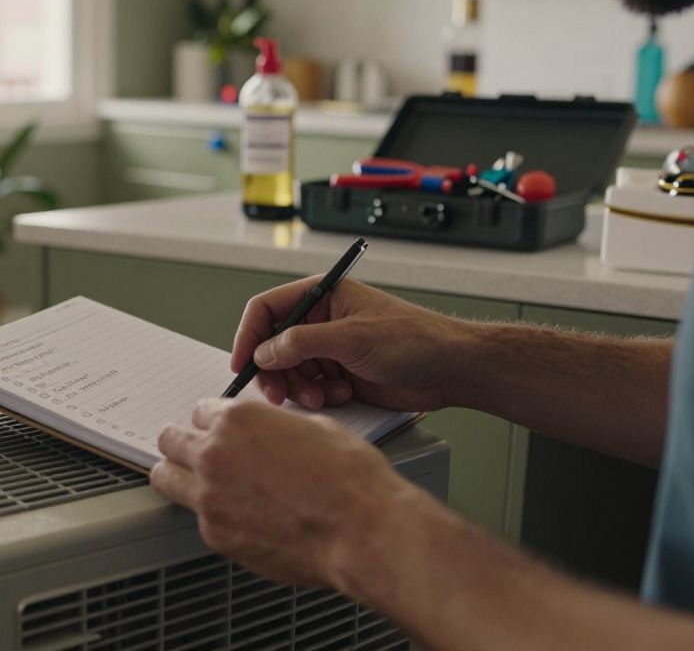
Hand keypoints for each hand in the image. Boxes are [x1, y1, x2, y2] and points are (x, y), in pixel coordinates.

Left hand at [151, 397, 420, 588]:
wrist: (363, 530)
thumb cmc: (350, 479)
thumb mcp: (314, 426)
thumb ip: (274, 426)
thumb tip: (268, 432)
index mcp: (237, 420)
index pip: (200, 411)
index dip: (214, 422)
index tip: (219, 432)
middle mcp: (214, 454)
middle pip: (170, 440)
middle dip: (183, 443)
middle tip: (196, 453)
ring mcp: (209, 497)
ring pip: (166, 477)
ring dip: (180, 475)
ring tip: (201, 484)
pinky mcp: (215, 535)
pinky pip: (196, 517)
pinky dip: (212, 515)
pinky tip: (239, 518)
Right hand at [232, 277, 475, 412]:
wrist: (451, 370)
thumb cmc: (415, 339)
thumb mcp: (351, 337)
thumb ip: (301, 343)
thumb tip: (263, 353)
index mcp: (322, 295)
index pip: (267, 309)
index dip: (249, 336)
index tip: (242, 364)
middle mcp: (321, 320)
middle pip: (273, 345)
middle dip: (274, 371)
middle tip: (278, 393)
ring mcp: (330, 349)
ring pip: (289, 370)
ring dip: (299, 388)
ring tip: (321, 397)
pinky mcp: (340, 374)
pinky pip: (310, 387)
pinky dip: (318, 396)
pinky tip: (341, 396)